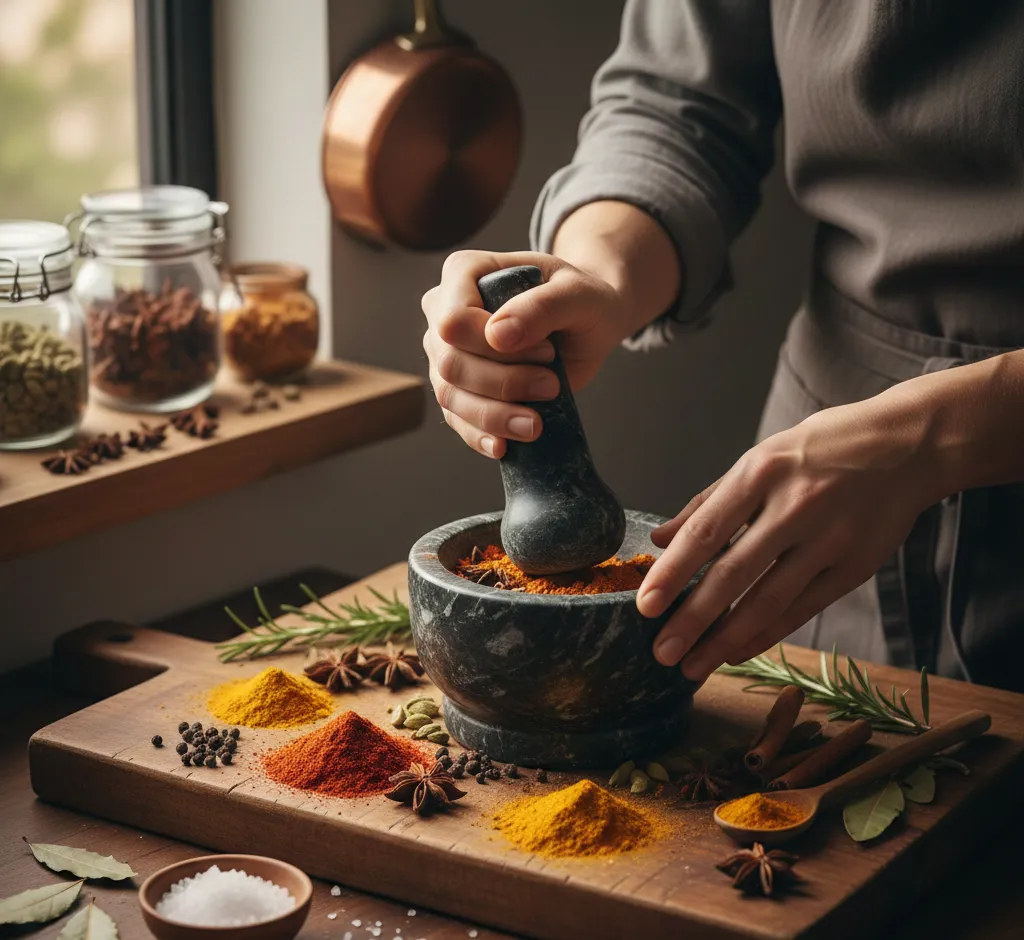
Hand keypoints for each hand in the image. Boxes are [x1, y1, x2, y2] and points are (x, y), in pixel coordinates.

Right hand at [421, 250, 625, 457]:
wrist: (585, 325)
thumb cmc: (580, 299)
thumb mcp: (578, 294)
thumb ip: (542, 306)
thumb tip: (497, 335)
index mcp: (464, 273)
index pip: (454, 320)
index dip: (493, 345)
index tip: (546, 350)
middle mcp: (442, 312)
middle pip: (450, 362)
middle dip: (502, 383)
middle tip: (550, 386)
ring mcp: (445, 353)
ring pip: (450, 396)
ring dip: (494, 416)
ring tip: (536, 424)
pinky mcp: (458, 389)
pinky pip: (457, 419)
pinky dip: (481, 436)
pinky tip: (505, 446)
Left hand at [636, 392, 942, 682]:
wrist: (908, 445)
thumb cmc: (821, 448)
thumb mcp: (760, 458)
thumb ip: (708, 502)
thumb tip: (660, 539)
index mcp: (760, 472)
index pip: (706, 532)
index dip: (673, 573)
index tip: (645, 605)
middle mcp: (794, 506)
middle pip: (733, 574)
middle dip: (693, 619)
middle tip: (662, 652)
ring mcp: (829, 539)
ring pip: (768, 601)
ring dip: (725, 639)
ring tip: (693, 665)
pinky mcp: (855, 566)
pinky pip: (802, 609)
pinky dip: (766, 634)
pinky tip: (736, 651)